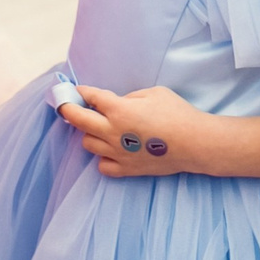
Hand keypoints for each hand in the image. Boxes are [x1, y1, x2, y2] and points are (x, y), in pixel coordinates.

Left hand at [57, 84, 218, 176]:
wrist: (195, 143)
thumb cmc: (177, 113)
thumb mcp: (153, 93)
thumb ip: (129, 98)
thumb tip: (117, 103)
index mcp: (119, 109)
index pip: (90, 97)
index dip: (81, 91)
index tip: (76, 90)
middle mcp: (113, 132)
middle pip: (77, 121)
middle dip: (67, 110)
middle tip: (65, 106)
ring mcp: (118, 153)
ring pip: (87, 143)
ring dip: (89, 133)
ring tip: (99, 128)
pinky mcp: (126, 169)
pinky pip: (102, 165)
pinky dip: (103, 157)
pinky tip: (112, 150)